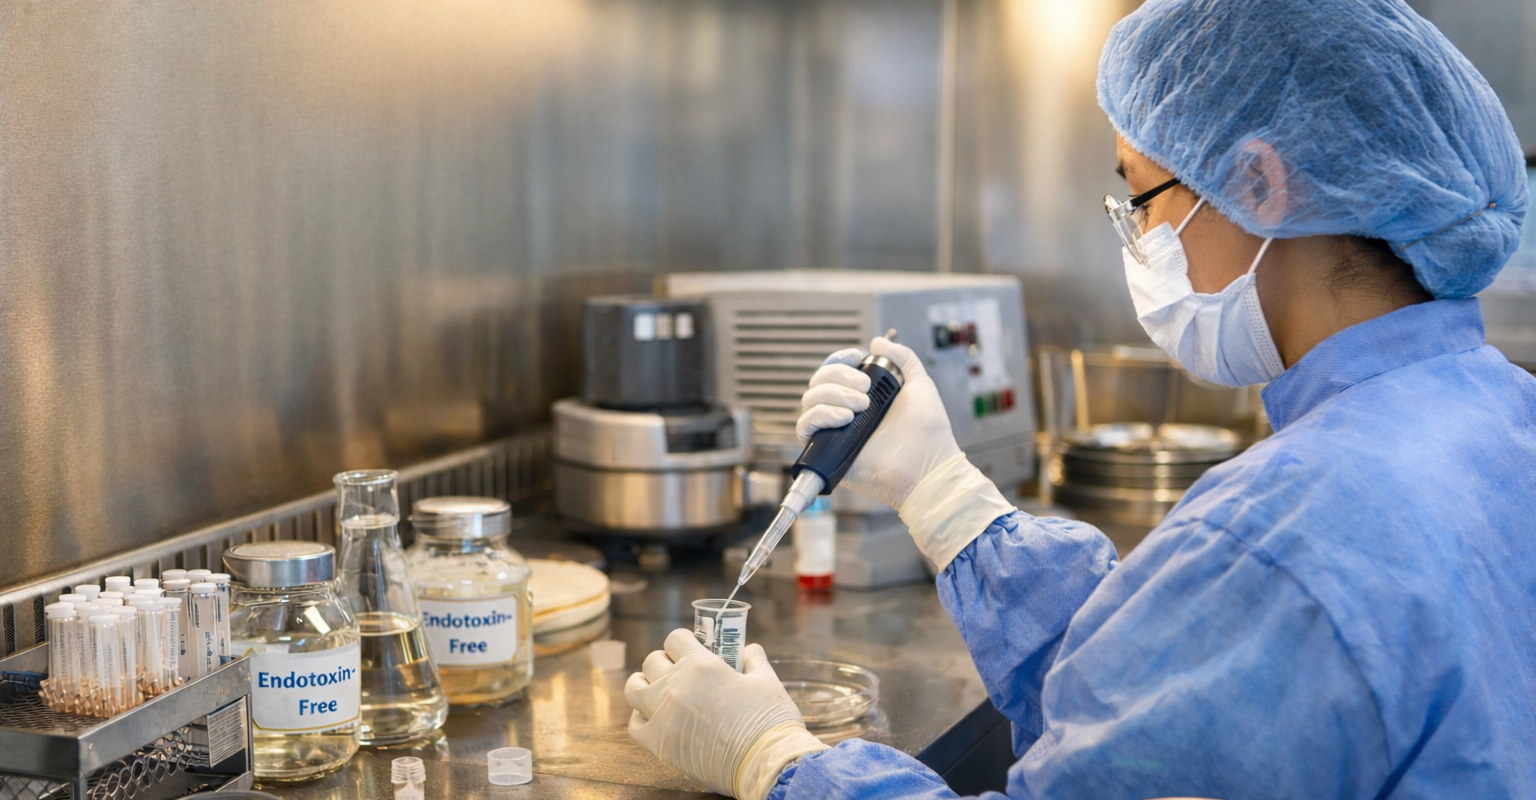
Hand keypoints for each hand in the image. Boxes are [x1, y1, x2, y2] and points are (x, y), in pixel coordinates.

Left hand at [626, 629, 828, 799]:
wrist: (764, 764)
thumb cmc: (769, 721)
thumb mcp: (767, 680)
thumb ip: (754, 660)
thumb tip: (749, 650)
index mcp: (701, 666)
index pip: (675, 638)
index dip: (683, 641)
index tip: (691, 649)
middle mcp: (675, 686)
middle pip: (652, 661)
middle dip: (666, 661)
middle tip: (680, 671)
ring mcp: (662, 715)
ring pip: (634, 688)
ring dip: (644, 684)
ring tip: (659, 691)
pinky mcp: (658, 743)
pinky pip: (635, 723)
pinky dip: (642, 717)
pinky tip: (657, 718)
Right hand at [797, 336, 1016, 569]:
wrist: (927, 467)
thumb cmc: (928, 432)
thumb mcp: (921, 384)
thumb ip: (903, 357)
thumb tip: (876, 340)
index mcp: (865, 395)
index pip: (835, 369)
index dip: (840, 359)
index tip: (857, 357)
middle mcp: (846, 411)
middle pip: (819, 381)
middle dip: (839, 377)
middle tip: (866, 388)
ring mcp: (835, 430)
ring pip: (810, 400)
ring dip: (833, 395)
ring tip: (861, 407)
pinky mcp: (827, 451)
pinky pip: (805, 426)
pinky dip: (820, 415)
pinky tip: (845, 418)